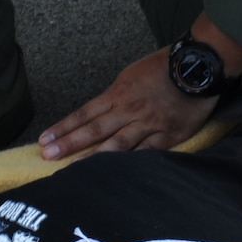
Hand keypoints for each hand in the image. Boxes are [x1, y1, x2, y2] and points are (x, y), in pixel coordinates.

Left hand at [38, 48, 217, 160]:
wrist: (197, 65)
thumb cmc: (164, 67)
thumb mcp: (132, 75)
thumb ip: (116, 96)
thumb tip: (99, 113)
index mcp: (118, 94)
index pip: (84, 113)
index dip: (63, 127)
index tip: (44, 140)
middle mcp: (129, 110)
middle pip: (94, 130)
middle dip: (69, 143)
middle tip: (48, 155)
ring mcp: (148, 124)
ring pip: (117, 144)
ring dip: (94, 158)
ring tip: (74, 170)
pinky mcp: (168, 136)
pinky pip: (146, 152)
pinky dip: (131, 164)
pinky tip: (116, 175)